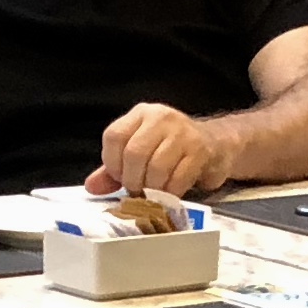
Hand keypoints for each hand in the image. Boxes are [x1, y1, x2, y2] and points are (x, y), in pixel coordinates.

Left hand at [94, 102, 235, 200]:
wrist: (216, 145)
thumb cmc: (172, 151)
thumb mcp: (140, 154)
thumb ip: (114, 169)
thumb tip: (91, 186)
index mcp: (141, 114)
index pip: (114, 136)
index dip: (112, 163)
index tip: (120, 178)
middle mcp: (161, 117)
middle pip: (134, 153)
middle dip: (133, 180)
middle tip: (138, 191)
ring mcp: (182, 132)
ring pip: (156, 167)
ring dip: (152, 189)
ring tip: (155, 193)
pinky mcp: (200, 150)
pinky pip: (178, 178)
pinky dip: (171, 192)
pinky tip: (172, 192)